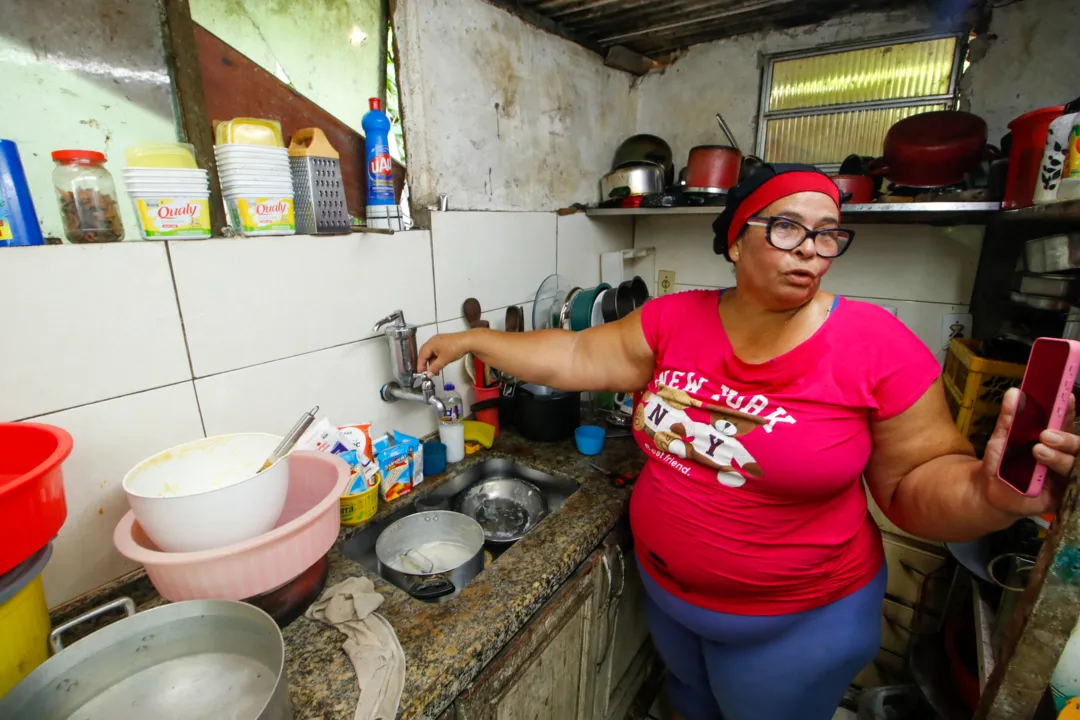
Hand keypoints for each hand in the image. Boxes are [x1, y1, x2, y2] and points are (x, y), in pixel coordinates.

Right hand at [417, 332, 471, 375]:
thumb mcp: (444, 360)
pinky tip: (440, 364)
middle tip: (426, 372)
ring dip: (432, 362)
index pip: (422, 355)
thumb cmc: (454, 348)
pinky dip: (437, 358)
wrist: (467, 341)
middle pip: (425, 353)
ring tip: (435, 371)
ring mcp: (438, 341)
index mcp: (430, 343)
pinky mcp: (444, 342)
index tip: (420, 373)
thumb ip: (435, 367)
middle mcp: (433, 341)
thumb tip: (428, 375)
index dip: (420, 365)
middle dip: (425, 363)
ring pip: (432, 353)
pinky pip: (437, 351)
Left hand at [980, 388, 1078, 517]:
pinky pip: (1072, 486)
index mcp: (1051, 438)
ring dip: (1058, 457)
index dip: (1069, 410)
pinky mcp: (1061, 495)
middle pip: (1075, 444)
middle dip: (1064, 437)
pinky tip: (1052, 475)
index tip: (1068, 398)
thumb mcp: (1001, 438)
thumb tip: (1014, 392)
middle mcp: (1062, 454)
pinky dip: (1066, 479)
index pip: (1065, 421)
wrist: (988, 492)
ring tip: (1038, 450)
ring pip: (1073, 464)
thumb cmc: (999, 462)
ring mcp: (1064, 475)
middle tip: (1045, 435)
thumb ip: (1009, 418)